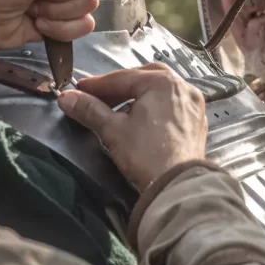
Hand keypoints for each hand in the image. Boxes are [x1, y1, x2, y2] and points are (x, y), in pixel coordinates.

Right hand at [57, 63, 207, 190]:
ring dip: (138, 96)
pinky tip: (142, 121)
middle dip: (120, 87)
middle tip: (99, 97)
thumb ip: (89, 110)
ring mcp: (193, 104)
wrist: (177, 186)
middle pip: (144, 79)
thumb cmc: (146, 154)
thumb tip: (67, 98)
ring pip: (159, 92)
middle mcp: (182, 87)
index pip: (122, 78)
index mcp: (162, 82)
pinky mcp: (197, 122)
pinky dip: (155, 108)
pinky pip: (171, 106)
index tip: (79, 90)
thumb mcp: (113, 129)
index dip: (97, 85)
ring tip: (117, 111)